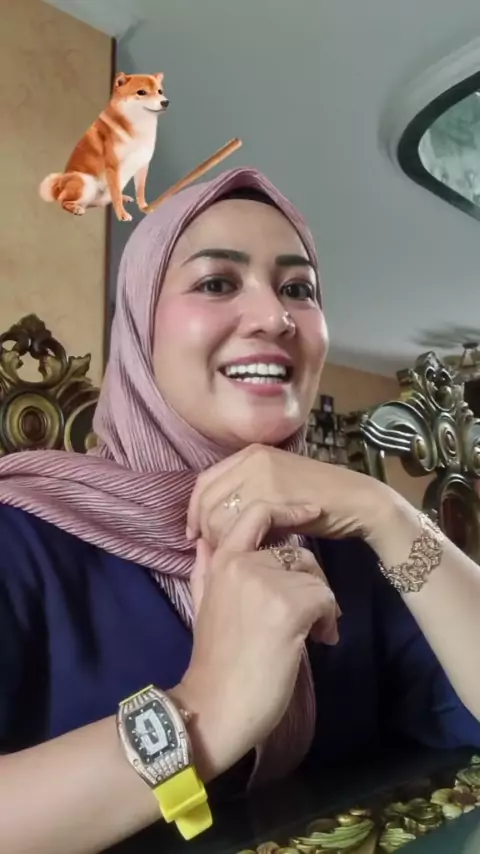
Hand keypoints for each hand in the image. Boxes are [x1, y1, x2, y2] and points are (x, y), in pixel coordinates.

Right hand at [179, 502, 338, 780]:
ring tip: (315, 633)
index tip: (311, 511)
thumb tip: (202, 539)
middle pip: (297, 553)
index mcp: (223, 560)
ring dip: (322, 605)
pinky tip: (320, 641)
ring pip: (315, 578)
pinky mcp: (290, 607)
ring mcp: (267, 583)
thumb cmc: (214, 660)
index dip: (287, 509)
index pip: (256, 514)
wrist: (216, 704)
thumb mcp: (202, 604)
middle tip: (313, 616)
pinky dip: (330, 621)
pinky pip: (326, 600)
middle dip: (310, 581)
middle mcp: (243, 562)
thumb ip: (206, 568)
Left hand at [187, 443, 395, 549]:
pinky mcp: (275, 495)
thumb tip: (213, 518)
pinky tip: (252, 551)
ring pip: (218, 515)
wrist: (356, 501)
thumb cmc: (317, 499)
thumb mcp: (275, 485)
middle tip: (214, 550)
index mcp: (249, 453)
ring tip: (237, 552)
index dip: (194, 511)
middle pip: (206, 500)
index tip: (194, 535)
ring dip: (222, 539)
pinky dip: (240, 542)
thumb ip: (246, 492)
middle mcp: (251, 458)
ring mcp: (262, 475)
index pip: (204, 482)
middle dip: (204, 529)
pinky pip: (240, 525)